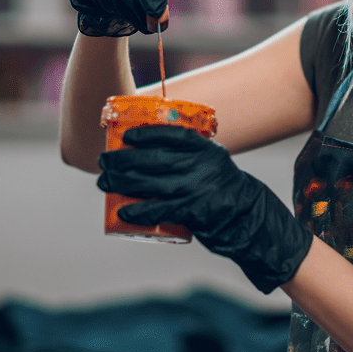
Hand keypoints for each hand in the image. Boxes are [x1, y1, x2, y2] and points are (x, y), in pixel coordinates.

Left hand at [98, 125, 312, 293]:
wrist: (248, 217)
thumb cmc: (220, 188)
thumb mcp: (211, 163)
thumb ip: (188, 156)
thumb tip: (147, 151)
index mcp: (207, 150)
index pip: (173, 135)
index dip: (148, 134)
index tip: (127, 136)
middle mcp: (202, 166)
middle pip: (155, 160)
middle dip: (124, 159)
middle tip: (105, 161)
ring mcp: (198, 189)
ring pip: (152, 184)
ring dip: (123, 183)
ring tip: (104, 182)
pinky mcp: (193, 211)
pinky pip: (160, 210)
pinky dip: (139, 211)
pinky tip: (122, 212)